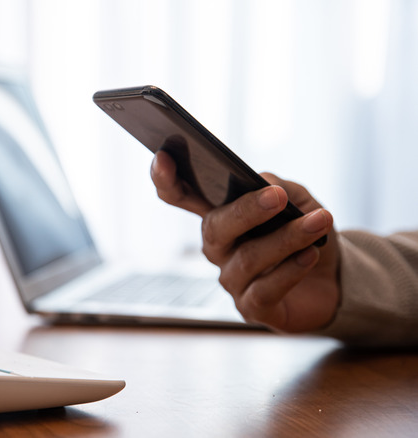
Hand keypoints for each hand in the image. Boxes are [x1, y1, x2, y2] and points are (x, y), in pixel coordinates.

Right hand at [150, 150, 339, 331]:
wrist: (336, 279)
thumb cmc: (307, 233)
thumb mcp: (299, 200)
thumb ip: (278, 186)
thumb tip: (264, 184)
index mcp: (219, 215)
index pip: (180, 196)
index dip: (166, 180)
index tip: (163, 157)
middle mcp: (218, 248)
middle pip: (214, 227)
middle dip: (245, 211)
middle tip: (277, 197)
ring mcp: (232, 280)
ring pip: (248, 258)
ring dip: (286, 238)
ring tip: (318, 222)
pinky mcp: (252, 308)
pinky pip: (264, 289)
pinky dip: (290, 270)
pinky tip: (311, 255)